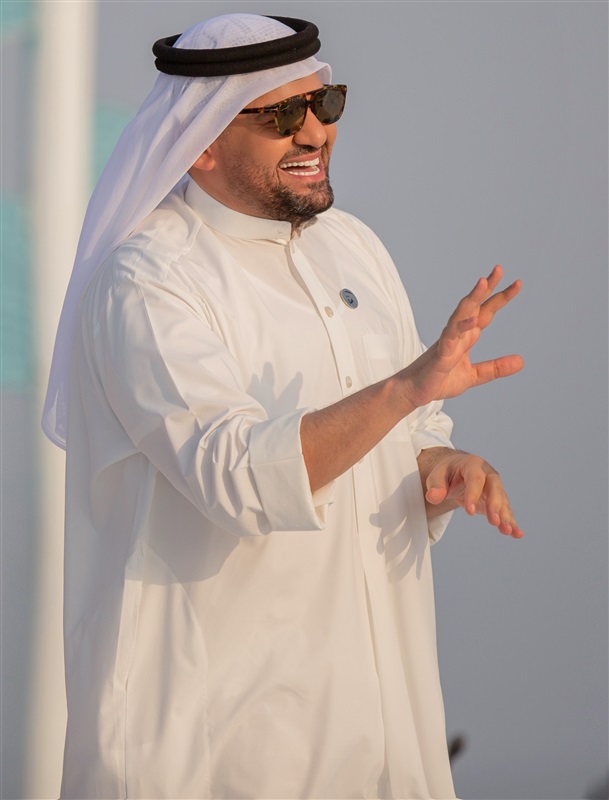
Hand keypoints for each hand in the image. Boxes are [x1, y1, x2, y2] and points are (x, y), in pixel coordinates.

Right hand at [401, 265, 522, 408]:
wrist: (414, 391)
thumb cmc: (439, 381)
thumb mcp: (474, 376)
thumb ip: (496, 368)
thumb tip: (521, 361)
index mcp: (467, 337)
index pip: (486, 312)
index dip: (500, 297)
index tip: (517, 283)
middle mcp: (457, 334)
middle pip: (474, 305)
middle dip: (487, 287)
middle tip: (499, 268)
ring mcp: (448, 341)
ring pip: (460, 314)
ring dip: (472, 298)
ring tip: (483, 282)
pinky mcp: (440, 354)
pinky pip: (450, 337)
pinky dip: (461, 327)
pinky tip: (473, 320)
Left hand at [425, 451, 522, 537]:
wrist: (456, 471)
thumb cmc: (446, 473)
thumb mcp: (437, 475)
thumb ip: (435, 486)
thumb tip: (433, 497)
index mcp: (473, 464)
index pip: (475, 479)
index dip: (473, 495)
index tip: (469, 512)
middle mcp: (488, 475)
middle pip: (494, 489)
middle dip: (495, 506)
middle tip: (493, 522)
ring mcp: (495, 488)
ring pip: (502, 502)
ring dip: (505, 517)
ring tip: (508, 531)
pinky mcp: (497, 501)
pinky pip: (505, 511)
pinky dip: (511, 522)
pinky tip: (517, 534)